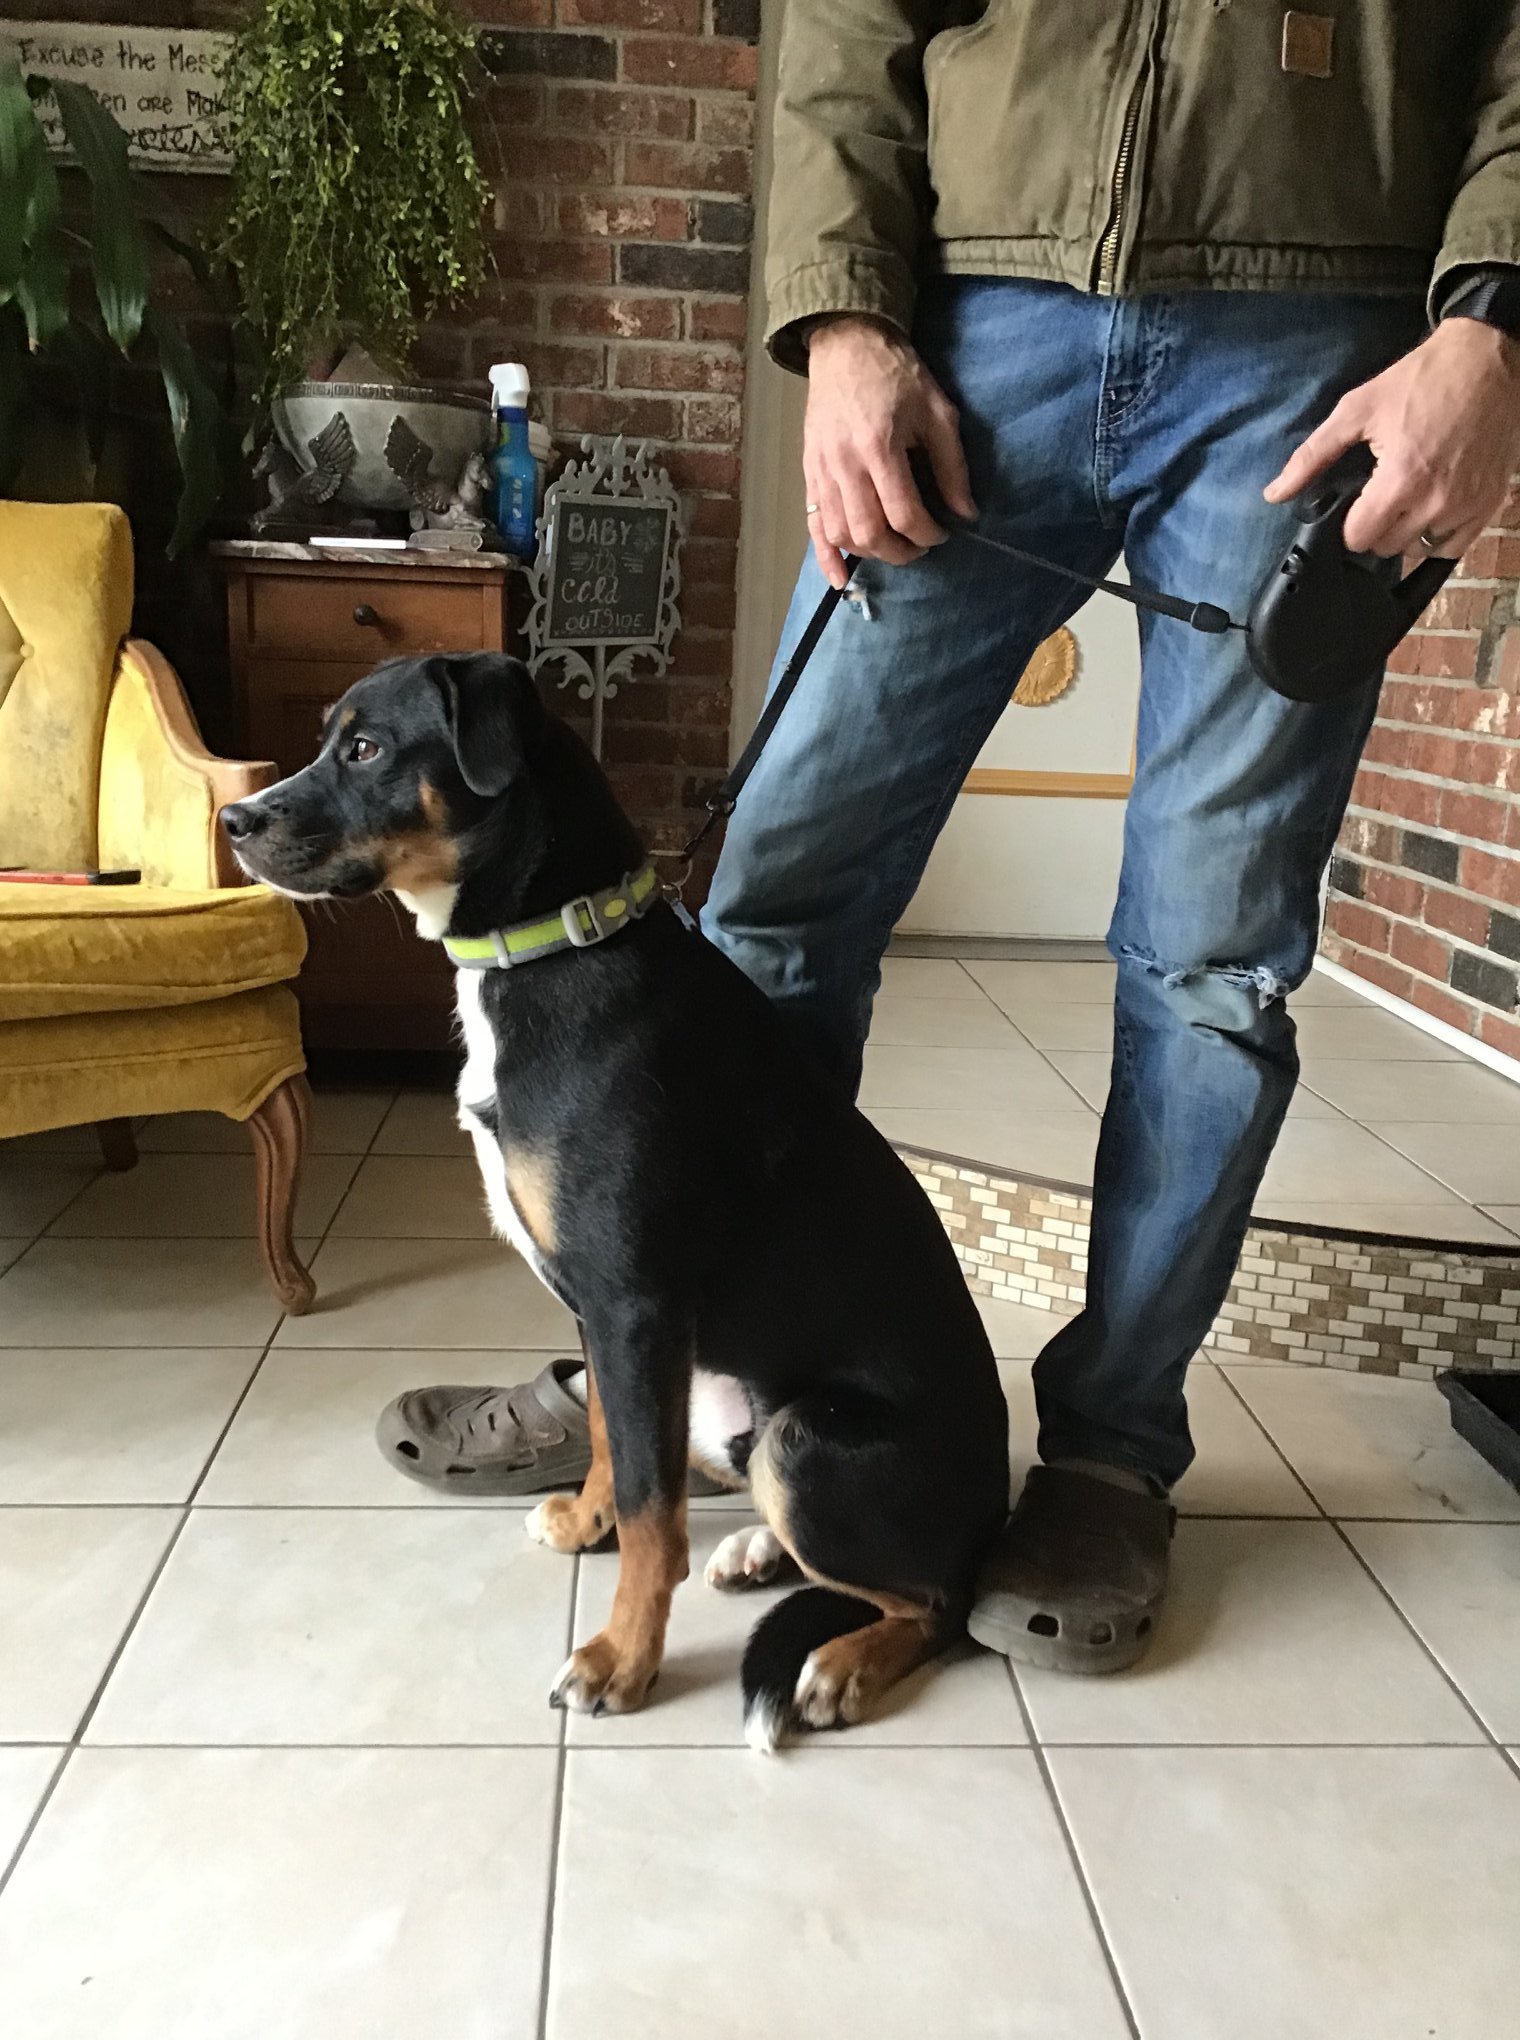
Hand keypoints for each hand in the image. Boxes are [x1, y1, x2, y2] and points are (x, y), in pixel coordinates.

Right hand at [803, 315, 976, 587]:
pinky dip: (826, 557)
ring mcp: (821, 470)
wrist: (847, 344)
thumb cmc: (897, 374)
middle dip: (901, 551)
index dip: (928, 534)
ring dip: (870, 552)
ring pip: (841, 534)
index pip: (904, 513)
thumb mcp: (938, 411)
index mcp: (879, 446)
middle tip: (921, 546)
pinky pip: (813, 525)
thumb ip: (952, 465)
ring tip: (893, 547)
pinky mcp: (809, 472)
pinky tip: (841, 579)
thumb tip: (966, 512)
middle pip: (870, 532)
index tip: (944, 532)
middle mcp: (845, 464)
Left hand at [1265, 318, 1519, 558]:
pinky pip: (1452, 548)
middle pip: (1386, 547)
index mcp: (1401, 479)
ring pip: (1417, 549)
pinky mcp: (1488, 505)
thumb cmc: (1422, 379)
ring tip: (1407, 495)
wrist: (1487, 359)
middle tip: (1381, 492)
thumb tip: (1274, 493)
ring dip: (1406, 531)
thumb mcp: (1358, 410)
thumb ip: (1312, 456)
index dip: (1349, 522)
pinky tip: (1430, 509)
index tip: (1355, 502)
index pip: (1358, 538)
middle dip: (1376, 525)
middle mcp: (1436, 501)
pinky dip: (1437, 536)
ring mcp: (1466, 506)